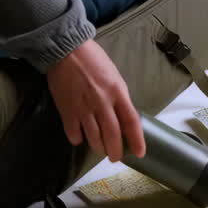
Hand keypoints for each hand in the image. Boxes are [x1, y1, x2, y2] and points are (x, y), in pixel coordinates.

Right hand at [47, 39, 145, 160]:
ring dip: (99, 147)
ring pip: (94, 137)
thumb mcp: (114, 75)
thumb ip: (118, 96)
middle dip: (116, 151)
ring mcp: (84, 108)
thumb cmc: (92, 59)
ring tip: (101, 149)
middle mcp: (102, 102)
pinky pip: (73, 133)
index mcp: (117, 91)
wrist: (66, 50)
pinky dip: (78, 139)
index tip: (140, 152)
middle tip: (116, 157)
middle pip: (112, 135)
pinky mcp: (67, 110)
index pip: (131, 121)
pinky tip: (80, 138)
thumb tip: (121, 116)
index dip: (137, 140)